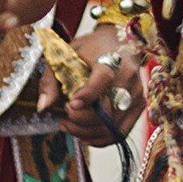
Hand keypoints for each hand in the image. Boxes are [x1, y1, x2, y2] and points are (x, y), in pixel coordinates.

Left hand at [44, 22, 144, 144]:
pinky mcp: (139, 106)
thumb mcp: (65, 56)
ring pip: (110, 125)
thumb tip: (43, 106)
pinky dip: (100, 138)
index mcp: (110, 59)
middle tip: (63, 118)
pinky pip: (120, 132)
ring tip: (69, 126)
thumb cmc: (89, 49)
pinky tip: (84, 134)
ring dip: (85, 132)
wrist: (119, 43)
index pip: (103, 79)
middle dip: (79, 120)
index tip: (70, 104)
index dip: (87, 95)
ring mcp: (136, 93)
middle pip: (105, 110)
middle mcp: (128, 77)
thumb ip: (50, 80)